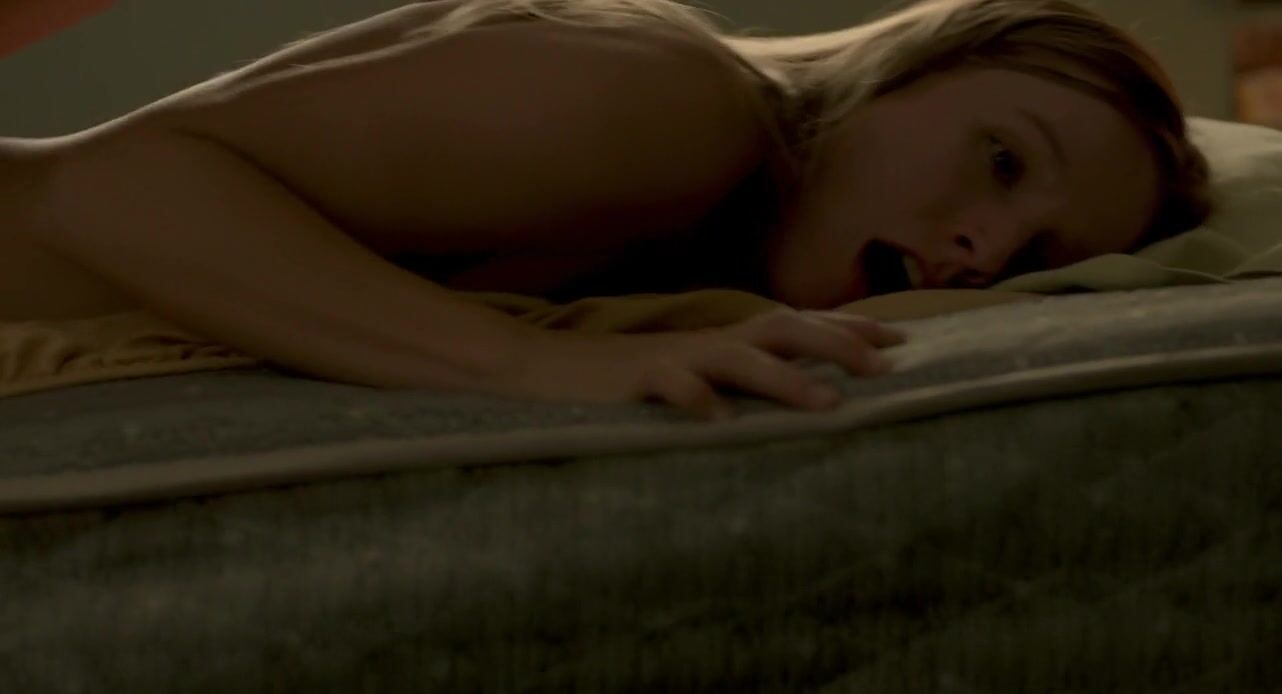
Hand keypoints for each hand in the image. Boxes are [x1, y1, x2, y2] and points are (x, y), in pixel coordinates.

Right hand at [509, 308, 906, 419]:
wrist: (545, 369)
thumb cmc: (623, 378)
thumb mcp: (688, 373)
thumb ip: (734, 375)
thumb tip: (792, 387)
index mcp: (722, 340)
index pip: (794, 325)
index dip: (846, 329)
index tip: (899, 339)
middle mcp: (706, 342)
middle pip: (780, 328)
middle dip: (834, 344)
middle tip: (885, 367)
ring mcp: (672, 358)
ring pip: (737, 358)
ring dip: (784, 379)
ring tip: (825, 405)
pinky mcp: (635, 380)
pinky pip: (669, 387)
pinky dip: (696, 400)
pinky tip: (719, 421)